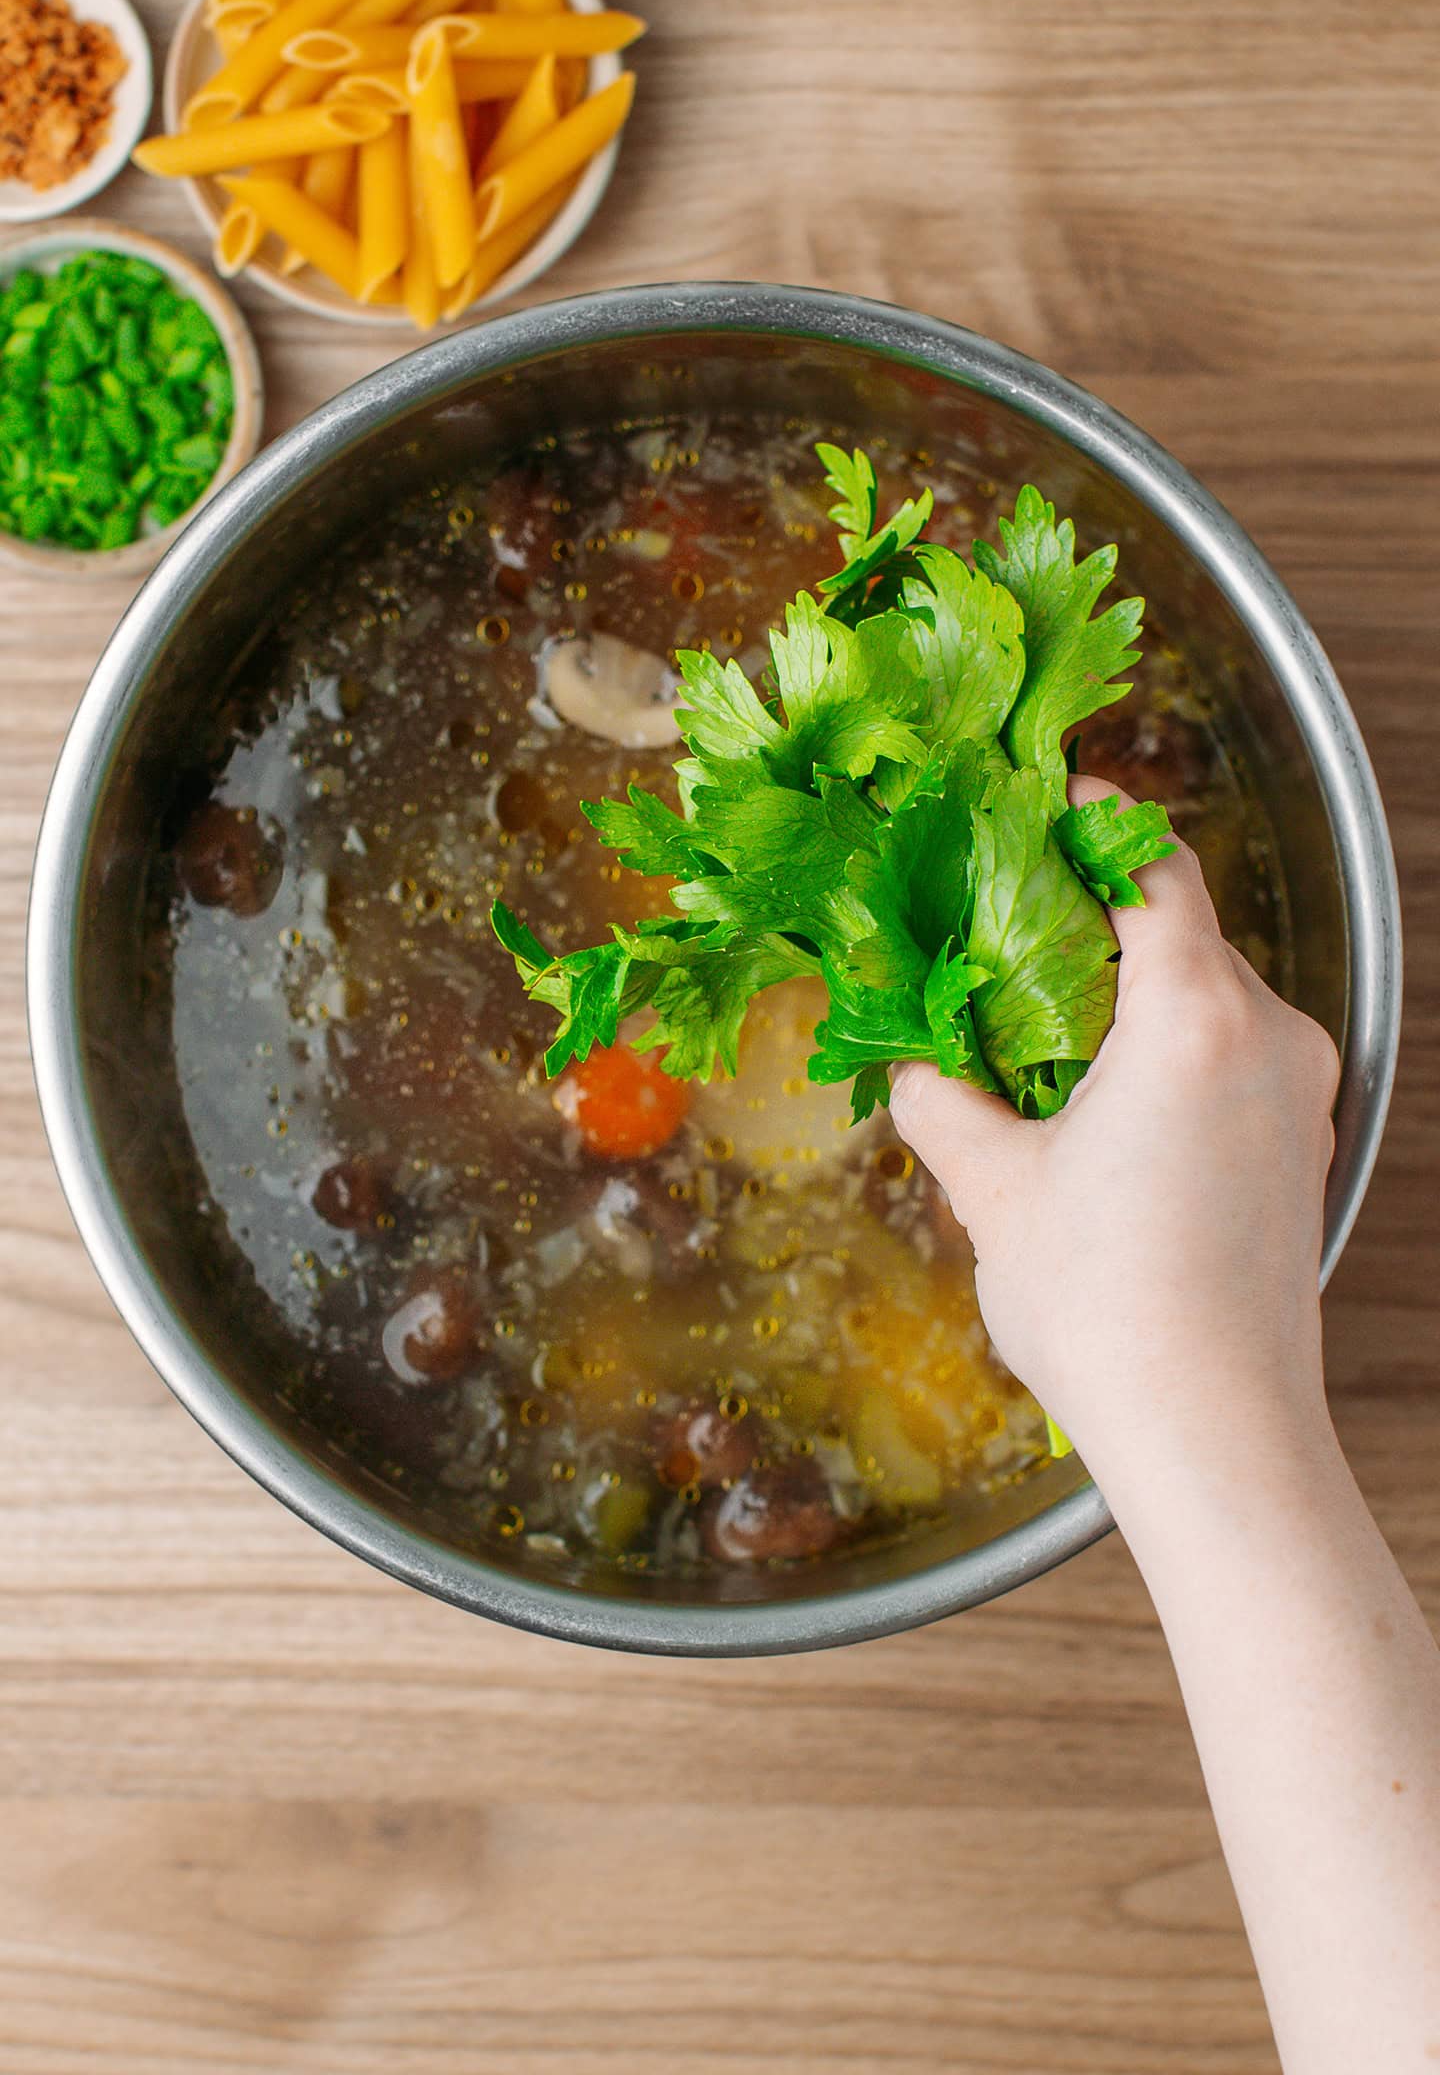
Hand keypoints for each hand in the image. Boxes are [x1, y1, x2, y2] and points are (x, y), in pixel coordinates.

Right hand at [889, 776, 1341, 1475]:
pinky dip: (1172, 1053)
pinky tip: (1104, 1106)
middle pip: (1185, 931)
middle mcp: (1268, 1036)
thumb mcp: (991, 1188)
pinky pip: (1235, 1060)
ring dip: (1132, 996)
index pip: (1155, 867)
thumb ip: (940, 1097)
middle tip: (1008, 930)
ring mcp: (1299, 1095)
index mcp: (1193, 1015)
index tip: (1045, 807)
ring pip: (1211, 1000)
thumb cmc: (1106, 1306)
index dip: (1098, 823)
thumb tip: (907, 1060)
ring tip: (1043, 1033)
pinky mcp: (1302, 1149)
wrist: (1216, 1434)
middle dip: (1097, 919)